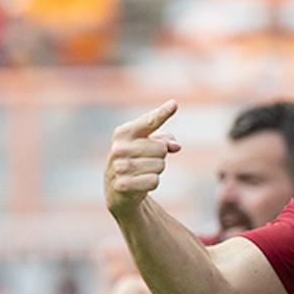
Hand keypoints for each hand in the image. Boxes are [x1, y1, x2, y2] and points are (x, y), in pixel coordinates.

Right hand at [105, 101, 181, 218]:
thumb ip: (164, 141)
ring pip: (159, 165)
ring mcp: (119, 166)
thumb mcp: (148, 146)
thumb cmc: (136, 161)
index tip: (174, 104)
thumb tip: (176, 146)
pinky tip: (140, 183)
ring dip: (157, 171)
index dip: (162, 114)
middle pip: (161, 149)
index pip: (149, 122)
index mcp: (124, 133)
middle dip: (160, 157)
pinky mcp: (123, 185)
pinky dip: (152, 183)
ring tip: (142, 172)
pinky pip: (154, 181)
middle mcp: (119, 147)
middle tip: (147, 161)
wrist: (118, 189)